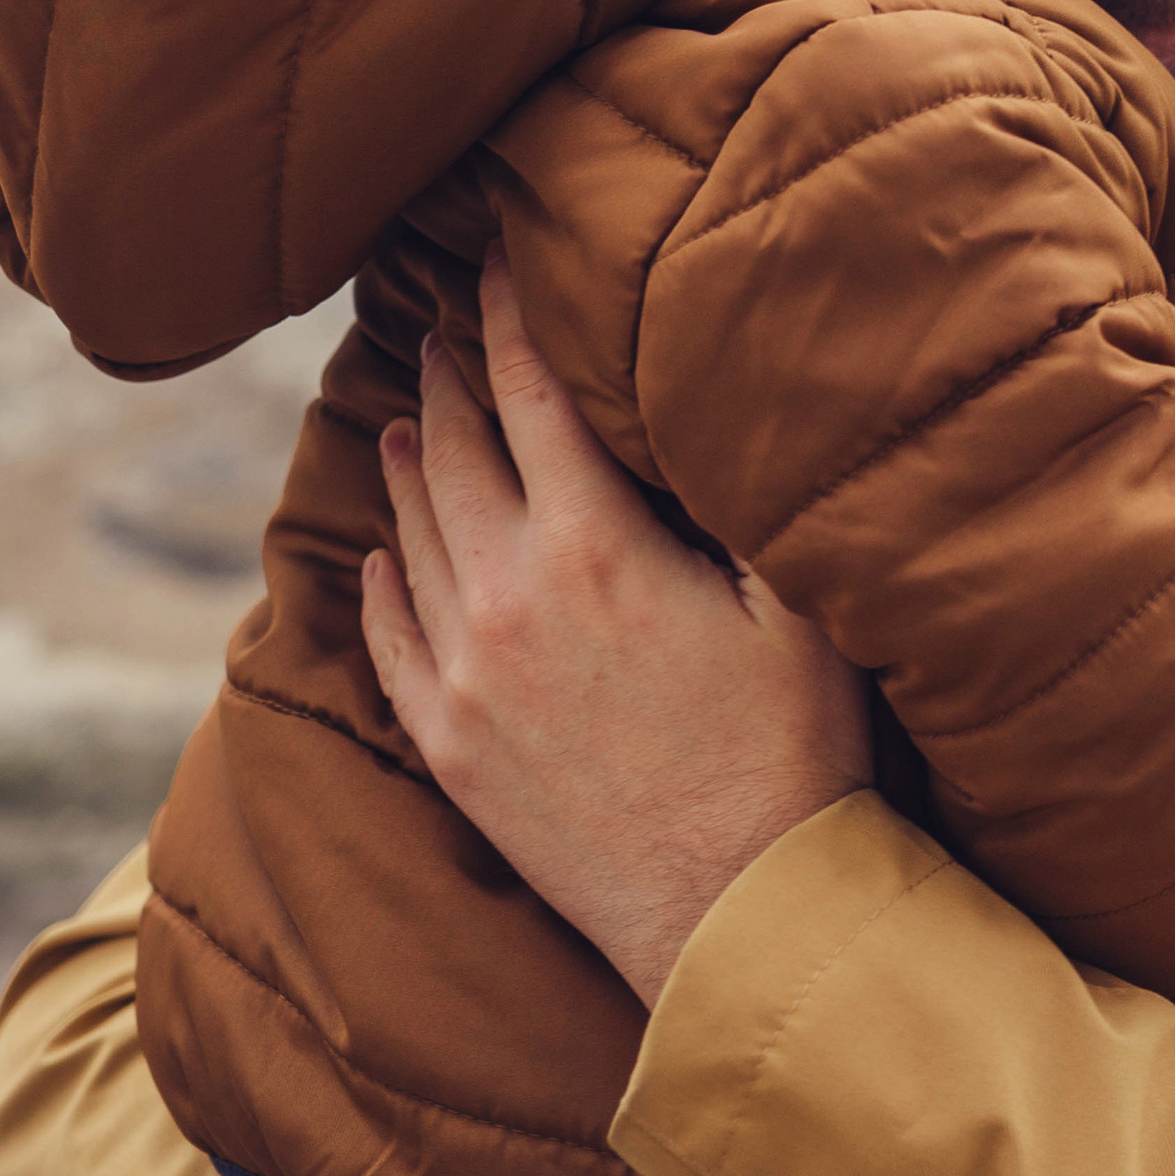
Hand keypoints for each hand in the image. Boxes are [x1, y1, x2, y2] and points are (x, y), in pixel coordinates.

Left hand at [361, 245, 874, 1002]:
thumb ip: (752, 499)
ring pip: (412, 543)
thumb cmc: (793, 752)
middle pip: (455, 456)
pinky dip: (376, 587)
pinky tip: (374, 559)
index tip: (493, 266)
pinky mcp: (452, 750)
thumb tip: (733, 403)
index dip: (510, 320)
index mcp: (595, 546)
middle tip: (435, 330)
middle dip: (446, 383)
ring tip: (401, 423)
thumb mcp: (800, 603)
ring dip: (406, 470)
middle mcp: (509, 600)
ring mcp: (468, 679)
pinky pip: (388, 644)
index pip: (532, 397)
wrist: (736, 909)